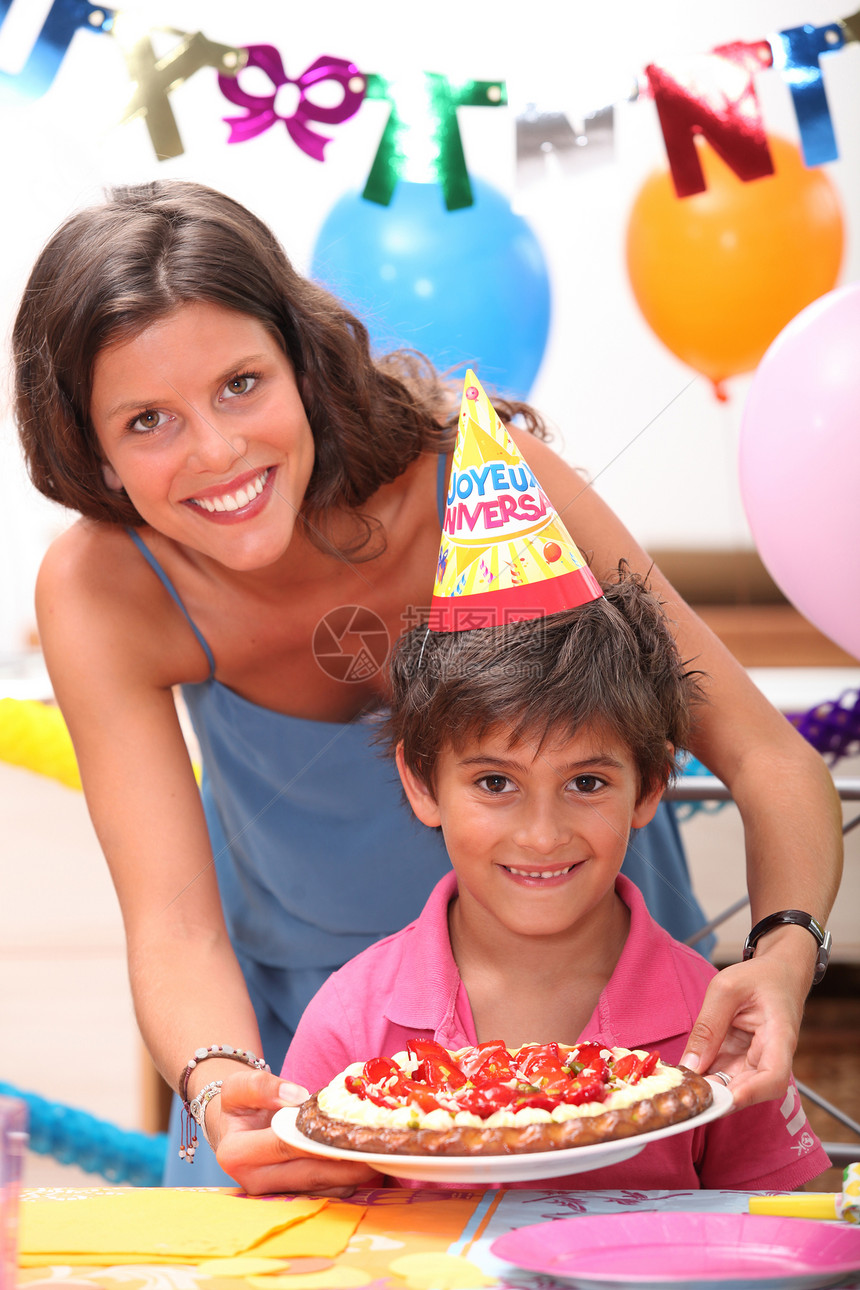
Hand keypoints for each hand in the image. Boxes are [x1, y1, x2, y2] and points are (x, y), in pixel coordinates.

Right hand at [213, 1070, 381, 1195]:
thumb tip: (296, 1097)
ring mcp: (275, 1194)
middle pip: (311, 1174)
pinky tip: (367, 1162)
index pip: (286, 1145)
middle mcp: (255, 1181)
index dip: (319, 1140)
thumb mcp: (239, 1085)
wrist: (235, 1128)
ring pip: (323, 1189)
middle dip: (348, 1165)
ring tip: (380, 1155)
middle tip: (381, 1151)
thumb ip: (262, 1086)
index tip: (350, 1134)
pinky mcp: (293, 1197)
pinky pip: (326, 1192)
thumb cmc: (240, 1105)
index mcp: (237, 1154)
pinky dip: (348, 1179)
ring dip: (353, 1175)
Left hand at [680, 942, 812, 1109]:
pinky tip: (690, 1076)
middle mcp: (773, 1055)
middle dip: (721, 1094)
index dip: (750, 1093)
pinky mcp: (745, 1058)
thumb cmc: (758, 977)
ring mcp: (758, 1059)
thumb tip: (691, 1065)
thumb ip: (708, 1026)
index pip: (774, 1076)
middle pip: (753, 1089)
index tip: (723, 1098)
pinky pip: (727, 1073)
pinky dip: (709, 1075)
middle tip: (689, 1093)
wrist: (778, 973)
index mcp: (780, 1035)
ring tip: (685, 1085)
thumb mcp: (726, 989)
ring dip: (712, 1087)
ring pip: (736, 1085)